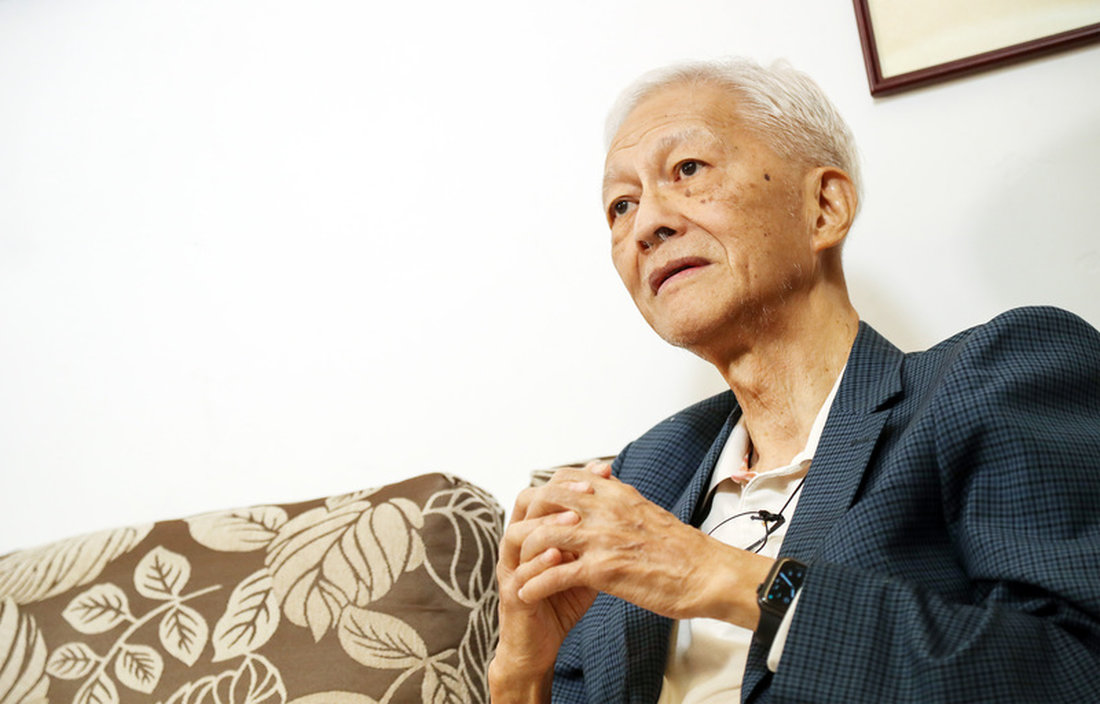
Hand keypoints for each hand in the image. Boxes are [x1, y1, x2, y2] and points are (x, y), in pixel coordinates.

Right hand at [489, 463, 606, 700]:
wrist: (538, 645)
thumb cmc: (560, 601)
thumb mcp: (581, 562)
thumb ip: (591, 536)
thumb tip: (619, 506)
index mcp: (534, 531)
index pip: (546, 492)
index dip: (571, 478)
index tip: (599, 472)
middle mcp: (518, 545)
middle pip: (525, 504)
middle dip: (557, 492)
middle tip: (586, 488)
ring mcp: (512, 569)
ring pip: (517, 534)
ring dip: (546, 524)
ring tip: (573, 518)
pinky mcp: (513, 596)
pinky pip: (521, 574)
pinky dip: (539, 563)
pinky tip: (559, 555)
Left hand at [513, 465, 772, 627]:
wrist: (708, 574)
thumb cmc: (684, 550)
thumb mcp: (649, 512)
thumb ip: (623, 500)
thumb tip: (607, 490)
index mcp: (618, 494)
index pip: (567, 478)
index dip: (545, 490)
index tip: (536, 508)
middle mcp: (606, 509)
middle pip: (547, 500)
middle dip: (527, 518)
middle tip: (517, 539)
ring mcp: (603, 538)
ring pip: (544, 534)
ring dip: (524, 552)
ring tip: (515, 568)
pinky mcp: (603, 569)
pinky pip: (556, 573)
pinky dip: (535, 584)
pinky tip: (526, 593)